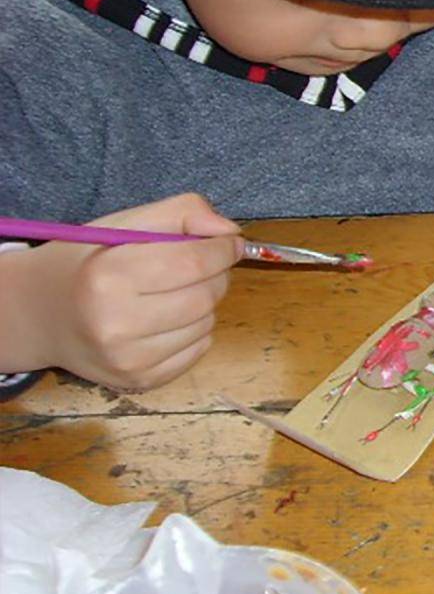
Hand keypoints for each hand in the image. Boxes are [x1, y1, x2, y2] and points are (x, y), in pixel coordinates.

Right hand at [0, 194, 238, 390]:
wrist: (44, 313)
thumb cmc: (90, 262)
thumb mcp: (126, 224)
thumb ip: (182, 212)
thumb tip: (230, 232)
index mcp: (108, 277)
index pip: (193, 263)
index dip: (222, 249)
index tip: (229, 243)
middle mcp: (115, 324)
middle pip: (205, 296)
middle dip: (216, 275)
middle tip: (201, 266)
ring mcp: (127, 359)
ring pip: (207, 324)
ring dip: (206, 304)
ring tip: (175, 293)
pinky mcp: (140, 381)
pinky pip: (199, 350)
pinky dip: (196, 331)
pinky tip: (167, 320)